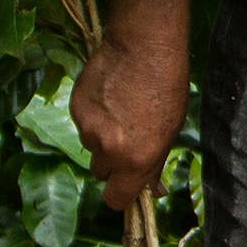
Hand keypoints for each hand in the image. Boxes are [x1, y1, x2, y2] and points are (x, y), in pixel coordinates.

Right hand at [72, 9, 193, 209]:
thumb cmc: (166, 87)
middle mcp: (108, 150)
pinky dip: (93, 114)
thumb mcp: (170, 131)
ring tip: (120, 109)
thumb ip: (154, 162)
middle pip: (101, 172)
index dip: (120, 195)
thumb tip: (150, 189)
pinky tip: (109, 95)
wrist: (143, 46)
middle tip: (126, 138)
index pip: (115, 200)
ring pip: (91, 145)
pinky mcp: (75, 108)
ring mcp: (88, 128)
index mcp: (135, 161)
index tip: (125, 185)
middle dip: (112, 162)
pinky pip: (83, 123)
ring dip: (102, 136)